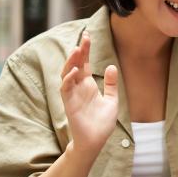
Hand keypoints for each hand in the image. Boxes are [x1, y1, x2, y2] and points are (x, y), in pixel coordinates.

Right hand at [60, 31, 118, 152]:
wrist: (95, 141)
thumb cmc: (101, 123)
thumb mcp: (111, 100)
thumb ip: (111, 84)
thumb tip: (111, 66)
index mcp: (88, 85)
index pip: (84, 63)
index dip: (85, 50)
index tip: (87, 35)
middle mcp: (79, 88)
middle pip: (75, 65)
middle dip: (79, 51)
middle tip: (85, 36)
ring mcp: (72, 95)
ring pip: (67, 74)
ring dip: (71, 62)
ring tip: (77, 49)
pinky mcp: (69, 104)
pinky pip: (65, 89)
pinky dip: (68, 79)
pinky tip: (75, 71)